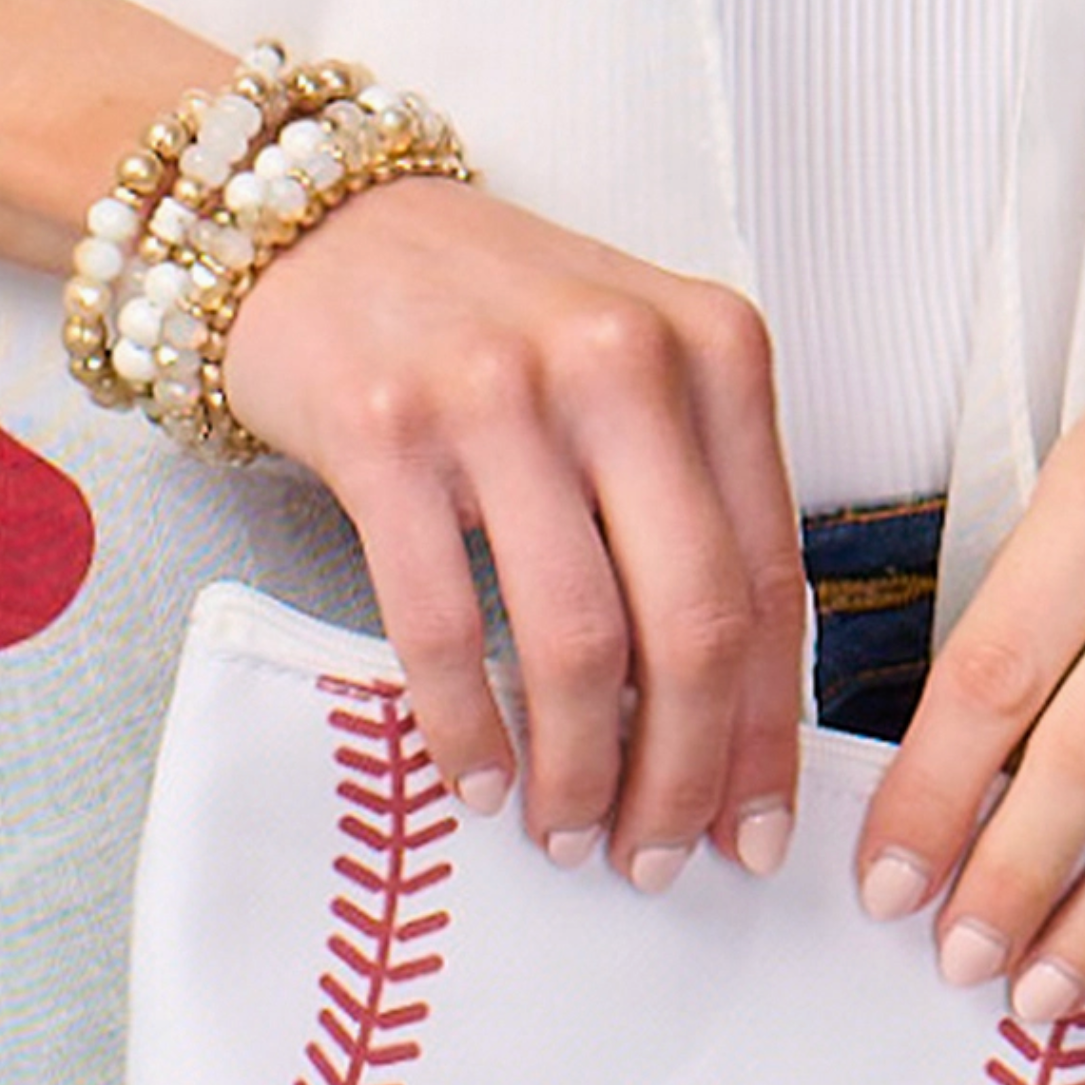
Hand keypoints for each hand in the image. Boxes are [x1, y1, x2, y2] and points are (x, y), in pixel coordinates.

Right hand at [221, 177, 806, 886]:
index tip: (756, 832)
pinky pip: (443, 625)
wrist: (314, 223)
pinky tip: (481, 785)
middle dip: (684, 774)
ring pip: (577, 639)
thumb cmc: (494, 328)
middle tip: (658, 861)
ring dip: (579, 769)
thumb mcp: (635, 381)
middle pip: (691, 625)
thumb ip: (696, 513)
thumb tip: (733, 720)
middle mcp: (620, 360)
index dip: (766, 732)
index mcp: (715, 352)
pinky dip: (468, 729)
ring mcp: (498, 389)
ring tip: (570, 835)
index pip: (770, 581)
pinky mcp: (385, 430)